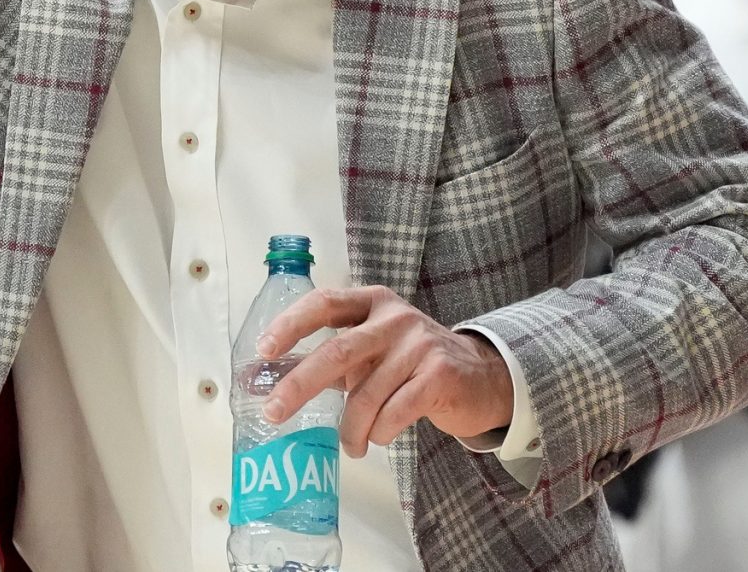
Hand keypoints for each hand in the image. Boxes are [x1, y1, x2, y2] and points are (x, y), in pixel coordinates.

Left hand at [257, 285, 513, 457]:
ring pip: (366, 394)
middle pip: (338, 351)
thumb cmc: (412, 363)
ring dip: (351, 428)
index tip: (263, 349)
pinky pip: (394, 412)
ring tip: (351, 445)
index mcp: (372, 302)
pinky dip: (379, 432)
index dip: (290, 324)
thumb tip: (269, 380)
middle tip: (274, 411)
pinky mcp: (440, 375)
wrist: (483, 377)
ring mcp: (419, 344)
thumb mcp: (373, 349)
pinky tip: (379, 437)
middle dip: (300, 384)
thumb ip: (330, 359)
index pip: (324, 303)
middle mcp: (394, 317)